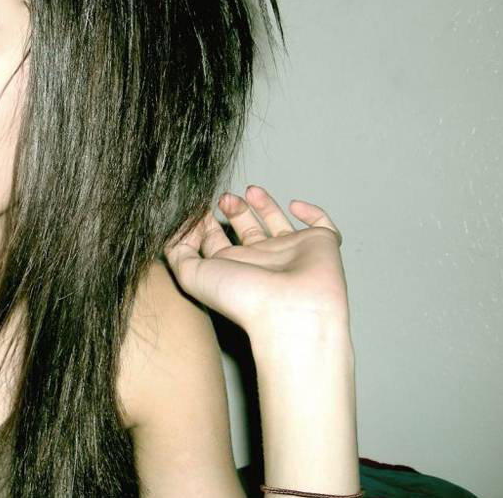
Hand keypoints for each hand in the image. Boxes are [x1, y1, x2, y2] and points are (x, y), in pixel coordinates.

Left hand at [163, 185, 350, 345]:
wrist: (291, 312)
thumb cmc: (242, 298)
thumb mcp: (192, 274)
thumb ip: (179, 251)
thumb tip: (183, 227)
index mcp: (233, 267)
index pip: (216, 242)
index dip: (206, 223)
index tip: (198, 206)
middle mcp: (262, 260)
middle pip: (246, 230)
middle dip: (234, 210)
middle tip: (225, 197)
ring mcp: (292, 253)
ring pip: (279, 224)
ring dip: (264, 204)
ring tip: (250, 191)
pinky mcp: (321, 245)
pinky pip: (323, 226)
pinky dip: (312, 212)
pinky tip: (295, 206)